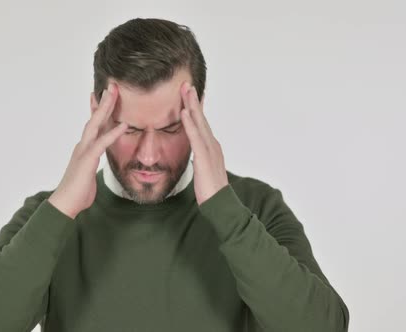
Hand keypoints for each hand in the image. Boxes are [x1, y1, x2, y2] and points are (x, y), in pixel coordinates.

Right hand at [48, 83, 126, 218]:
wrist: (65, 204)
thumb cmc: (78, 192)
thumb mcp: (89, 174)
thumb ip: (93, 164)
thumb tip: (97, 161)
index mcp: (84, 149)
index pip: (93, 125)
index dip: (98, 109)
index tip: (104, 95)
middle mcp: (83, 146)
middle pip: (94, 118)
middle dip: (104, 102)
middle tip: (112, 86)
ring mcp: (83, 151)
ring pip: (95, 124)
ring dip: (105, 108)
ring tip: (114, 94)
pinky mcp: (87, 160)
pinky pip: (101, 144)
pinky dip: (113, 133)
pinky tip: (123, 125)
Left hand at [179, 82, 228, 204]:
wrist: (220, 204)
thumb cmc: (210, 189)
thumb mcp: (202, 169)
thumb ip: (198, 158)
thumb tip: (193, 153)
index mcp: (210, 146)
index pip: (201, 123)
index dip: (196, 107)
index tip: (190, 93)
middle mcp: (212, 144)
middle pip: (201, 118)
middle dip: (194, 100)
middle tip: (187, 83)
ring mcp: (209, 150)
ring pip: (199, 123)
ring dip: (192, 105)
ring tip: (185, 90)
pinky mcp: (204, 158)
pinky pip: (195, 138)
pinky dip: (190, 124)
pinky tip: (185, 113)